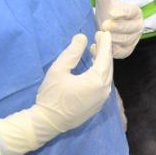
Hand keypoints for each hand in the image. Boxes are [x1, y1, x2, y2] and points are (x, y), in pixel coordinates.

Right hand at [0, 32, 115, 154]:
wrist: (47, 123)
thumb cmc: (52, 96)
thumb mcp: (58, 70)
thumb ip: (72, 52)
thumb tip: (82, 37)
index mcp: (97, 81)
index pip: (105, 57)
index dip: (105, 43)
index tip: (104, 32)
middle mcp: (104, 90)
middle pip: (108, 66)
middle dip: (104, 51)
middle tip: (99, 38)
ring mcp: (102, 99)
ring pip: (106, 76)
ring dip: (102, 62)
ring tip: (94, 50)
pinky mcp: (97, 105)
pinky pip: (103, 85)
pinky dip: (100, 73)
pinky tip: (93, 68)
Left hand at [93, 0, 143, 58]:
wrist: (107, 28)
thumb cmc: (108, 13)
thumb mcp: (104, 3)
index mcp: (135, 12)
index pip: (131, 12)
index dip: (122, 12)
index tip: (111, 12)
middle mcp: (138, 26)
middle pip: (129, 28)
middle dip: (116, 27)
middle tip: (104, 25)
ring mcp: (134, 39)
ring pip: (125, 41)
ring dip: (112, 38)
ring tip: (99, 35)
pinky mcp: (128, 51)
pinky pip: (121, 53)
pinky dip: (110, 51)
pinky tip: (97, 47)